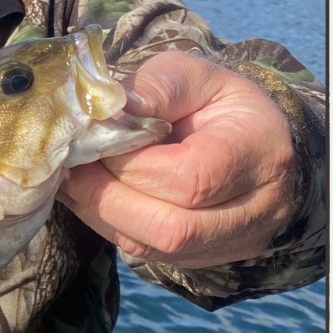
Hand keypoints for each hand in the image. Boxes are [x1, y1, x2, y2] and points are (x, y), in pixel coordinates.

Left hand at [59, 52, 294, 268]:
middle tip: (71, 166)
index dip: (129, 165)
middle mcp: (259, 207)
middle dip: (107, 198)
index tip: (93, 140)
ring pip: (154, 248)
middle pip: (172, 228)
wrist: (248, 136)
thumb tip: (106, 113)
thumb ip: (154, 88)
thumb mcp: (191, 74)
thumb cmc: (215, 101)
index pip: (189, 179)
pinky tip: (92, 195)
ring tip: (75, 178)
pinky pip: (147, 253)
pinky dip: (110, 223)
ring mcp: (237, 240)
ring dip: (102, 213)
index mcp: (260, 152)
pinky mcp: (208, 257)